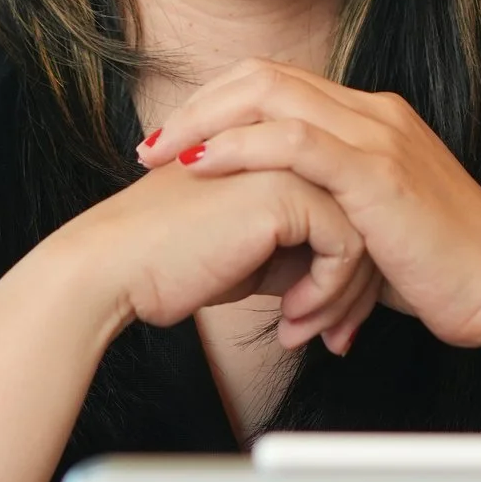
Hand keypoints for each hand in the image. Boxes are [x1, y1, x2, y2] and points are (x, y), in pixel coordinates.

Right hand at [61, 153, 381, 356]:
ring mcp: (290, 160)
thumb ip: (299, 247)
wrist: (115, 267)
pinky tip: (291, 319)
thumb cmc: (171, 263)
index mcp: (276, 148)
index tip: (332, 322)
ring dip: (343, 298)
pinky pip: (346, 247)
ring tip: (306, 333)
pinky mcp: (288, 189)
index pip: (347, 202)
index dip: (348, 270)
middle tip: (335, 338)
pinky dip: (328, 294)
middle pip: (365, 214)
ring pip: (365, 231)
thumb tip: (348, 278)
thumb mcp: (250, 253)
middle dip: (357, 289)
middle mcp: (288, 143)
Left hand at [135, 65, 480, 361]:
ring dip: (204, 123)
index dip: (217, 105)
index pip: (277, 84)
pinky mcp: (380, 173)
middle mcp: (374, 114)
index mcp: (372, 120)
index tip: (172, 143)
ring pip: (272, 96)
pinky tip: (202, 167)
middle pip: (263, 76)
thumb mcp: (373, 229)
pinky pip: (296, 141)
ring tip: (159, 155)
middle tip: (148, 146)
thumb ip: (328, 213)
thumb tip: (276, 237)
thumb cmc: (442, 273)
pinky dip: (241, 147)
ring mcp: (379, 137)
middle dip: (197, 106)